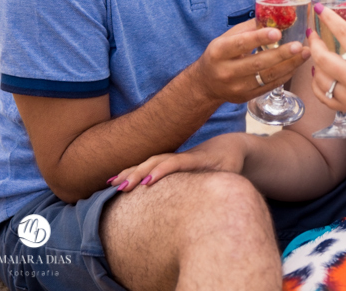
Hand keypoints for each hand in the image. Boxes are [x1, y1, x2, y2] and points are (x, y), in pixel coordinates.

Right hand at [108, 133, 248, 191]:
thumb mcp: (232, 172)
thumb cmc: (231, 163)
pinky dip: (132, 172)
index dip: (162, 171)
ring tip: (113, 185)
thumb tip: (217, 199)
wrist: (230, 146)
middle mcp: (183, 157)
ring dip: (131, 172)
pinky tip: (115, 182)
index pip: (177, 162)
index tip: (147, 182)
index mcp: (198, 159)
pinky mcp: (170, 162)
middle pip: (157, 161)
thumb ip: (224, 182)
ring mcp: (175, 158)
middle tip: (122, 188)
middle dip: (139, 173)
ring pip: (150, 162)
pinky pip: (149, 166)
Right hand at [189, 20, 310, 103]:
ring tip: (305, 54)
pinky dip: (285, 75)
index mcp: (219, 52)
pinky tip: (296, 65)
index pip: (241, 43)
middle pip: (258, 63)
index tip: (278, 32)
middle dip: (281, 54)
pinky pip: (270, 86)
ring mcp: (237, 87)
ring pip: (267, 77)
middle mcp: (226, 71)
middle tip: (299, 45)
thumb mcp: (225, 39)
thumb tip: (273, 17)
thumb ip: (247, 29)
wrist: (206, 85)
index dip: (259, 38)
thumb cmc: (219, 56)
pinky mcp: (246, 97)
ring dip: (290, 65)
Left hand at [307, 5, 345, 133]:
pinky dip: (317, 85)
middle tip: (312, 34)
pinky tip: (320, 75)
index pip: (343, 33)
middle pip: (322, 57)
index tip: (319, 8)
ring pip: (319, 78)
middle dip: (313, 42)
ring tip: (316, 54)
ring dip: (314, 63)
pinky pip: (322, 96)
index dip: (329, 18)